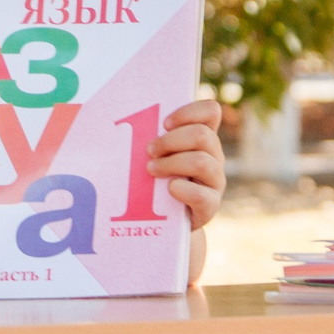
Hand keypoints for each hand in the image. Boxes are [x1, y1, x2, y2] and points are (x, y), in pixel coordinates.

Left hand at [148, 98, 226, 230]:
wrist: (163, 222)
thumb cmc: (155, 181)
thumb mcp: (156, 156)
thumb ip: (151, 139)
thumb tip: (118, 124)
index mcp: (203, 139)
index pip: (211, 112)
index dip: (189, 112)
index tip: (164, 123)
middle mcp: (214, 157)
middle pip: (202, 135)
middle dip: (170, 140)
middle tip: (149, 151)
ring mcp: (215, 181)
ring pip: (202, 162)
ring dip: (171, 163)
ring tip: (151, 170)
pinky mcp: (210, 206)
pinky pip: (202, 195)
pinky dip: (183, 190)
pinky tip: (169, 189)